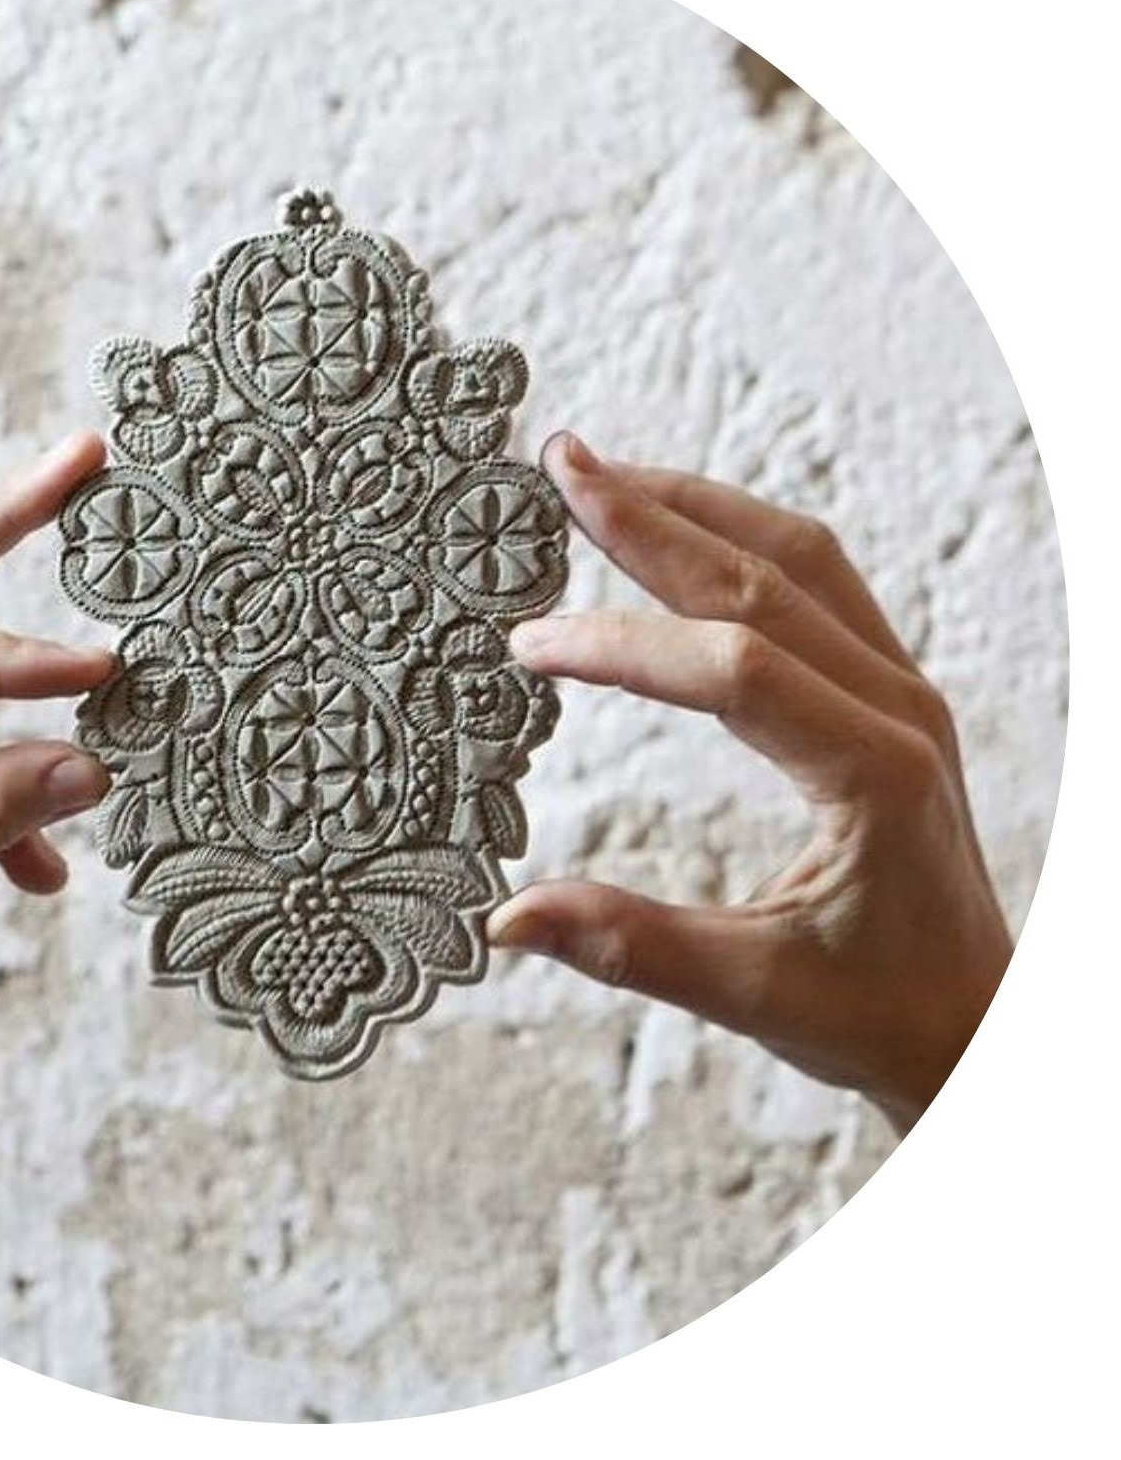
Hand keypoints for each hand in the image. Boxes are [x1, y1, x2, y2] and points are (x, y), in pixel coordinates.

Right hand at [491, 433, 1012, 1132]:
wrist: (977, 1020)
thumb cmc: (883, 1014)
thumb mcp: (757, 994)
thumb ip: (631, 946)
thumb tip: (507, 918)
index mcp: (875, 774)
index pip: (733, 673)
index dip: (622, 648)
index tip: (528, 644)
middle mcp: (897, 710)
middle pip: (763, 580)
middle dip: (651, 517)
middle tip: (557, 465)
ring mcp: (898, 689)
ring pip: (796, 558)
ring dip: (696, 507)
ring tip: (601, 477)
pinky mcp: (882, 691)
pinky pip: (816, 581)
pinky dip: (734, 538)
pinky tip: (678, 528)